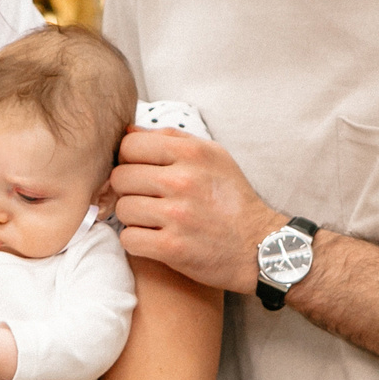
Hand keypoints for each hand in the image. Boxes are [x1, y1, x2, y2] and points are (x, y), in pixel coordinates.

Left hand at [109, 128, 287, 293]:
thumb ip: (171, 139)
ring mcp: (177, 215)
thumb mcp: (213, 156)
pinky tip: (153, 239)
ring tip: (153, 220)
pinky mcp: (172, 247)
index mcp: (191, 154)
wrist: (258, 247)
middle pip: (120, 178)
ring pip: (122, 209)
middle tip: (146, 198)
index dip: (129, 160)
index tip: (141, 172)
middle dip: (128, 189)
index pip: (129, 146)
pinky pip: (129, 238)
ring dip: (133, 217)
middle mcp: (183, 181)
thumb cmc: (232, 199)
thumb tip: (128, 132)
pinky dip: (137, 241)